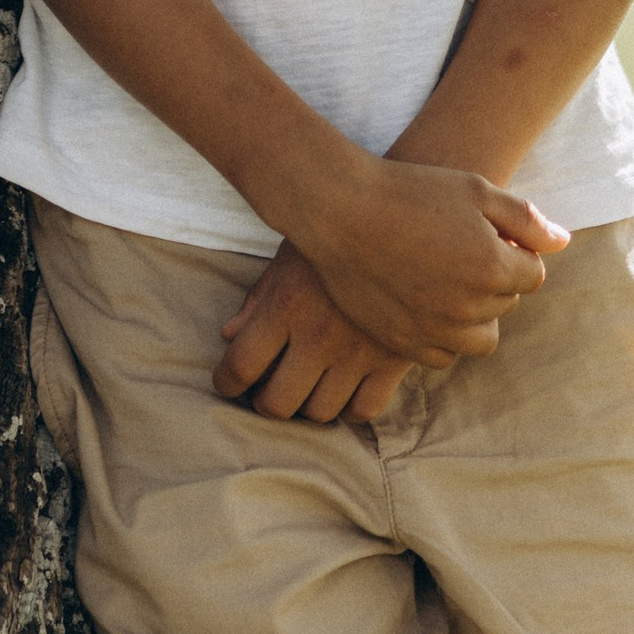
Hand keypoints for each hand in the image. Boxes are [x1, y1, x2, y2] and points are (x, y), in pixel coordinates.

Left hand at [214, 246, 413, 422]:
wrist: (407, 221)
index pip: (241, 365)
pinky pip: (365, 409)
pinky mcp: (394, 359)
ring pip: (320, 412)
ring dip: (307, 406)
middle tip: (266, 392)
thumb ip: (259, 298)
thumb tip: (230, 336)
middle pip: (277, 403)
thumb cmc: (338, 231)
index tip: (227, 383)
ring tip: (306, 389)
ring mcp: (358, 353)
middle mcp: (318, 336)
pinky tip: (345, 389)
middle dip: (264, 402)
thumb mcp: (289, 254)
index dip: (226, 382)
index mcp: (286, 306)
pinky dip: (350, 407)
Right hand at [295, 158, 567, 368]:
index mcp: (492, 267)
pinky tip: (428, 303)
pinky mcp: (405, 343)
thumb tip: (563, 243)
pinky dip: (445, 335)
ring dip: (476, 313)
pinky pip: (444, 355)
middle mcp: (468, 306)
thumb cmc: (411, 191)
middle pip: (508, 302)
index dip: (515, 250)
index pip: (534, 274)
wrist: (341, 211)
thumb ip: (525, 220)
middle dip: (495, 278)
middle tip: (460, 248)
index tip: (487, 233)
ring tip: (449, 279)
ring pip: (481, 338)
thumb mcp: (475, 190)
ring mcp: (434, 329)